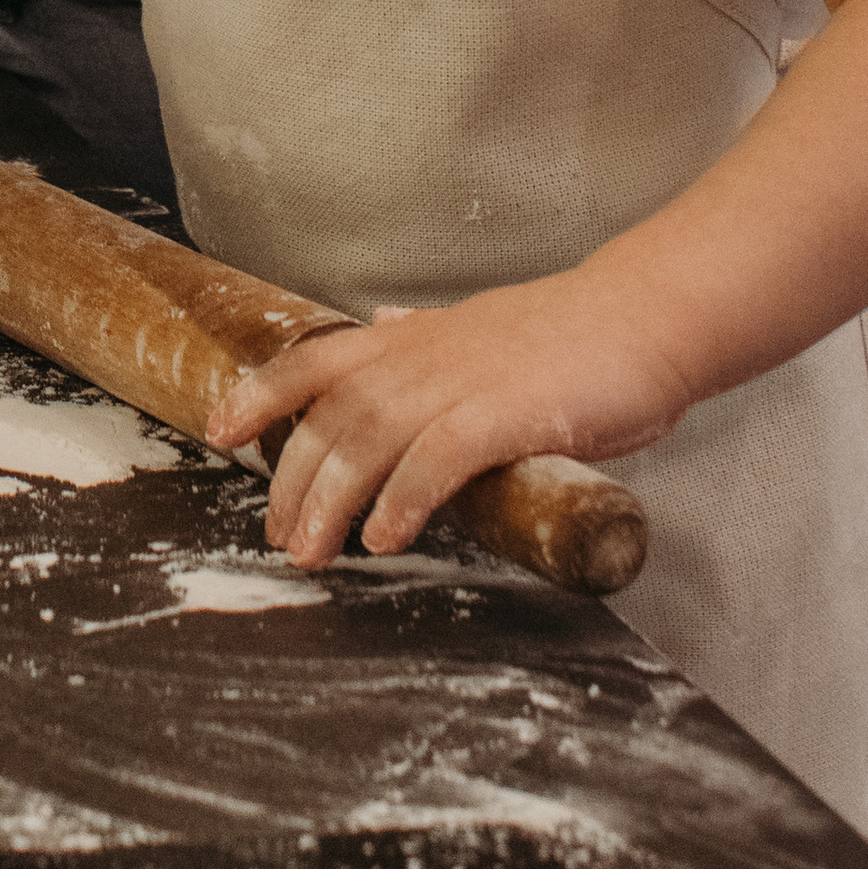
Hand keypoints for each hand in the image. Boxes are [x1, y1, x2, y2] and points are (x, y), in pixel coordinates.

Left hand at [207, 276, 693, 567]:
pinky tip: (386, 535)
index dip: (262, 393)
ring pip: (370, 438)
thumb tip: (382, 327)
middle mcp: (425, 355)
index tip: (219, 429)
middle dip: (293, 477)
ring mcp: (464, 381)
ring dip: (332, 499)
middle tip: (277, 536)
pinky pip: (438, 458)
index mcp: (415, 339)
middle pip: (332, 415)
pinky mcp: (509, 413)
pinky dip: (405, 498)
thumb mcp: (481, 325)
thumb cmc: (572, 331)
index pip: (315, 359)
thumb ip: (427, 335)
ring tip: (313, 552)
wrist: (648, 316)